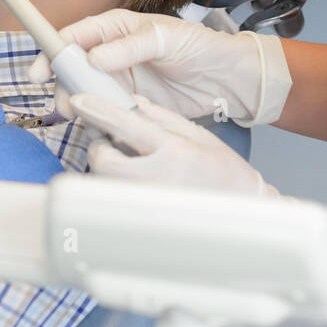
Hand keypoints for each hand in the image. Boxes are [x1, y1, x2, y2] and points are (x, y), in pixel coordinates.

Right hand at [28, 9, 291, 124]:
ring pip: (85, 91)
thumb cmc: (198, 46)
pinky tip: (95, 126)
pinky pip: (104, 110)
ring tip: (78, 117)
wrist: (225, 78)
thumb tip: (94, 59)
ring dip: (77, 103)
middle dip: (61, 84)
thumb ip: (129, 47)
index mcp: (115, 28)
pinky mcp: (129, 103)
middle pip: (73, 67)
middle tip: (62, 104)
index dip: (53, 51)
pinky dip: (96, 117)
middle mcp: (111, 52)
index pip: (75, 36)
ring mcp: (119, 79)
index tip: (40, 71)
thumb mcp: (164, 38)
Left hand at [70, 92, 277, 195]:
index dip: (98, 110)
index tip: (79, 101)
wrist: (247, 213)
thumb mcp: (198, 135)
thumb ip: (161, 117)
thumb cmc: (225, 174)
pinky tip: (136, 187)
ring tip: (130, 167)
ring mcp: (150, 206)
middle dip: (101, 148)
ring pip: (106, 184)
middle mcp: (159, 180)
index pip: (126, 125)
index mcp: (174, 151)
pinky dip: (118, 191)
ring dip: (109, 171)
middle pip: (104, 160)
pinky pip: (116, 204)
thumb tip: (130, 102)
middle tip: (111, 145)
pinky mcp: (145, 225)